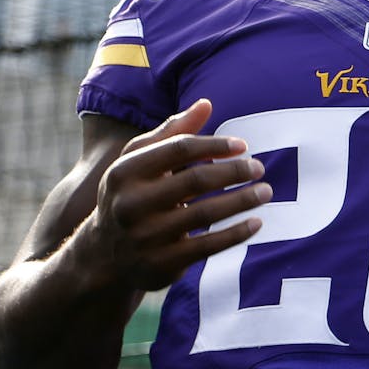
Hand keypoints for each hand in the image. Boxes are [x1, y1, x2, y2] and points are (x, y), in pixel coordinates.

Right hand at [85, 99, 268, 291]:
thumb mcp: (139, 161)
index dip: (215, 145)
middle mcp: (130, 205)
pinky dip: (235, 234)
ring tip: (265, 192)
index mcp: (124, 172)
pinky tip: (256, 223)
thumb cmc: (132, 194)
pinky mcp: (160, 264)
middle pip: (195, 180)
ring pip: (205, 214)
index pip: (178, 149)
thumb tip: (206, 104)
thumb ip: (172, 132)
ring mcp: (145, 237)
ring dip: (241, 201)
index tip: (243, 146)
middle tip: (260, 168)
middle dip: (234, 172)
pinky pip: (207, 247)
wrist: (103, 255)